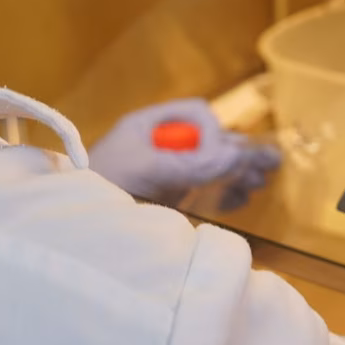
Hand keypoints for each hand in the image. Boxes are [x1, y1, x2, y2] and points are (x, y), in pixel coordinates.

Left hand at [88, 98, 281, 209]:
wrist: (74, 230)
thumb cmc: (98, 184)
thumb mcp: (144, 168)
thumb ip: (189, 162)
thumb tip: (236, 152)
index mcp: (151, 126)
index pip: (197, 115)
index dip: (212, 133)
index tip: (216, 158)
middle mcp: (164, 145)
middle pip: (211, 141)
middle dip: (238, 153)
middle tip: (271, 165)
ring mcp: (168, 173)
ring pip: (213, 166)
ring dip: (238, 173)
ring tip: (259, 183)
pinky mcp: (171, 199)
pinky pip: (206, 189)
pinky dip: (225, 193)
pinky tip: (240, 197)